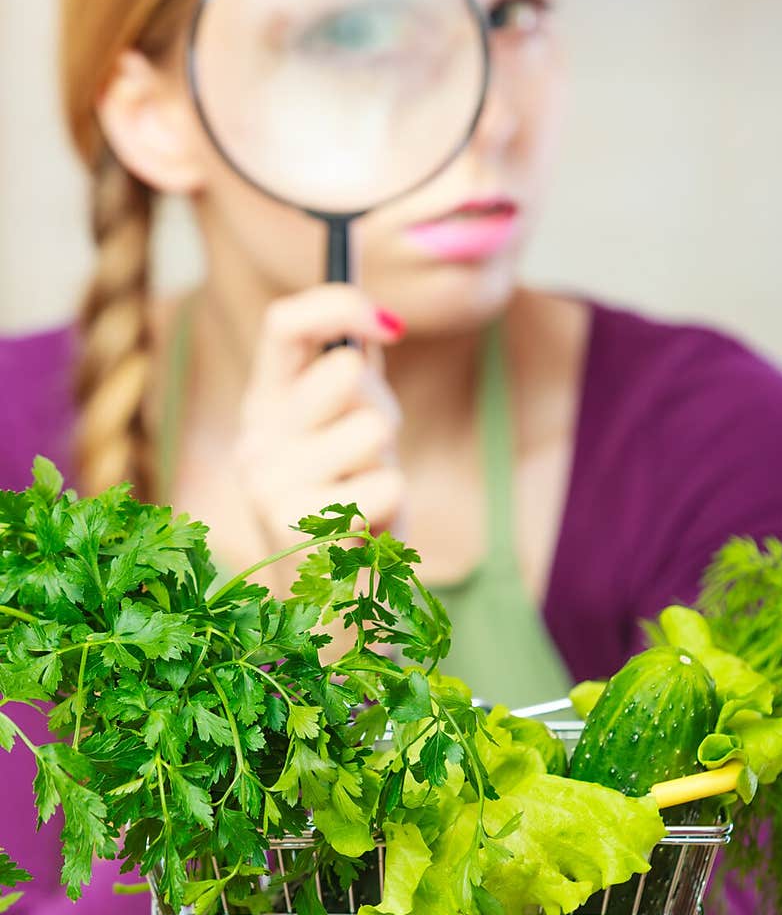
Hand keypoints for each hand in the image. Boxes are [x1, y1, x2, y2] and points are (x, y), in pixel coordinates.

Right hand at [232, 286, 406, 636]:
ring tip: (365, 500)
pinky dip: (394, 508)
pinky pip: (387, 482)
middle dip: (383, 408)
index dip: (339, 304)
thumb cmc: (348, 513)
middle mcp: (253, 438)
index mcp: (264, 406)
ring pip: (373, 428)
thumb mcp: (347, 436)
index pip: (284, 324)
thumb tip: (381, 320)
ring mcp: (267, 481)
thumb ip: (354, 380)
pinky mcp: (295, 524)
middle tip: (370, 456)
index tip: (391, 325)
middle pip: (346, 371)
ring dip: (388, 462)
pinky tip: (364, 534)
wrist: (330, 610)